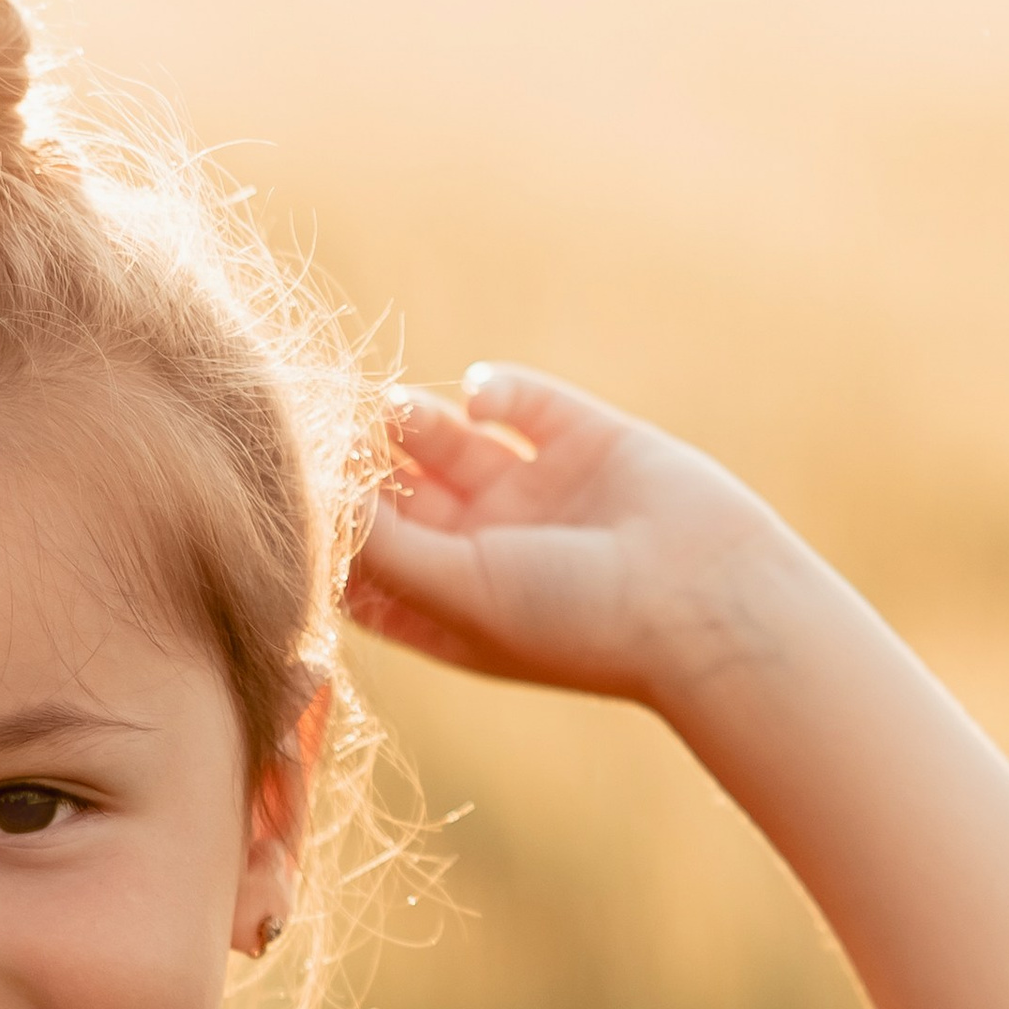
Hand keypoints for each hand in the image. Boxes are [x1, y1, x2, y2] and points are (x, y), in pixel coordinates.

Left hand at [346, 365, 780, 705]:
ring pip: (449, 444)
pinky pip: (521, 401)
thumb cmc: (574, 620)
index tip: (303, 494)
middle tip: (336, 429)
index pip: (369, 568)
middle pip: (400, 498)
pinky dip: (493, 389)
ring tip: (394, 408)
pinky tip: (481, 397)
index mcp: (453, 608)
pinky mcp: (582, 439)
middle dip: (367, 466)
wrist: (705, 598)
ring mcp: (533, 493)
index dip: (334, 532)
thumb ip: (386, 548)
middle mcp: (488, 552)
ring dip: (415, 422)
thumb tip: (322, 500)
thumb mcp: (459, 592)